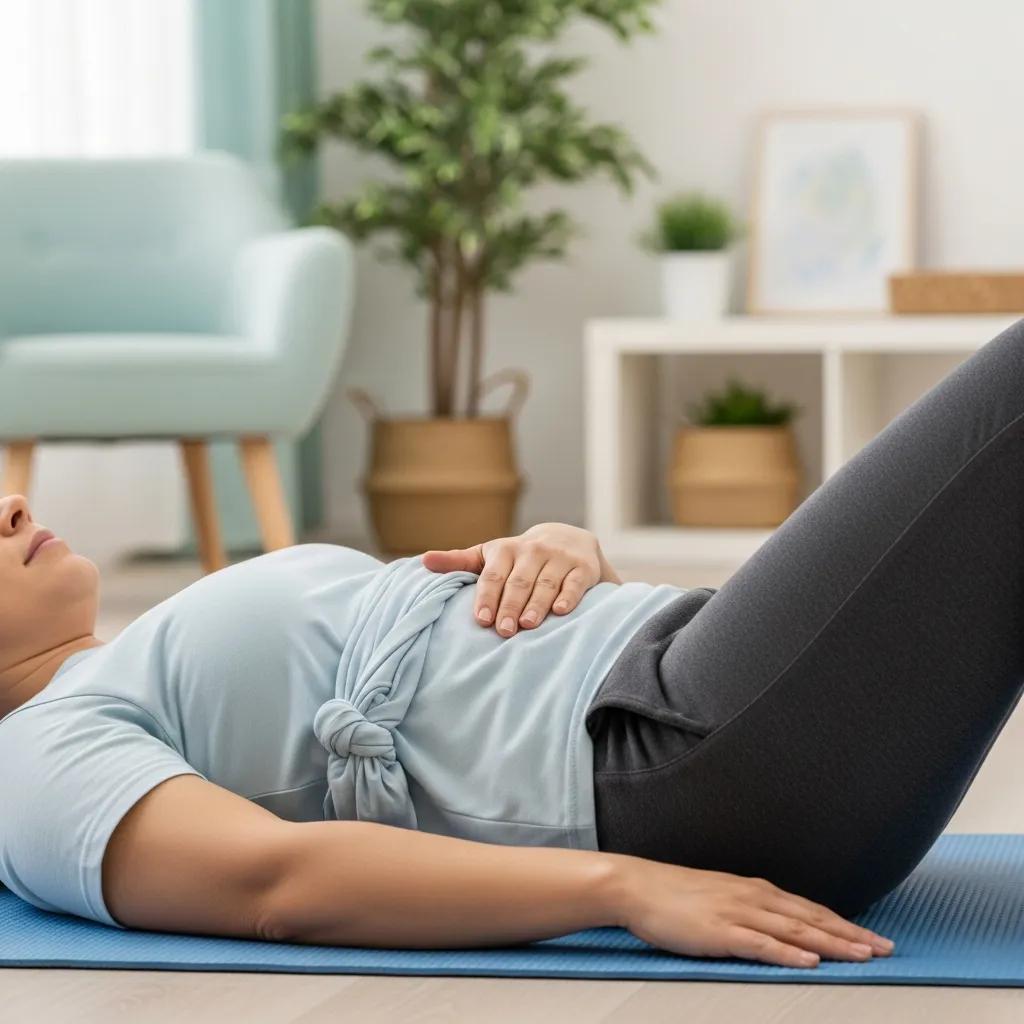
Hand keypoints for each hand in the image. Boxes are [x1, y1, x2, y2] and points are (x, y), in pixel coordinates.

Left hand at [421, 523, 619, 636]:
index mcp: (506, 549)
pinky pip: (575, 583)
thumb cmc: (519, 557)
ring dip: (537, 604)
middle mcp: (533, 551)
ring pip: (546, 582)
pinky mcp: (583, 567)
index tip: (481, 619)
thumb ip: (458, 562)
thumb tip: (423, 561)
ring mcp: (559, 558)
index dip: (487, 597)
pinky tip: (561, 611)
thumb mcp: (489, 555)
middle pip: (519, 581)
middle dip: (510, 606)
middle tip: (504, 631)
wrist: (568, 539)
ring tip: (529, 625)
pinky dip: (568, 596)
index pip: (493, 575)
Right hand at [608, 855, 893, 967]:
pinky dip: (788, 953)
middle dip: (851, 935)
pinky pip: (760, 944)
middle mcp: (753, 898)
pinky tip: (808, 962)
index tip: (872, 938)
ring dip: (831, 944)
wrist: (638, 885)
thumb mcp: (720, 896)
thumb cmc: (675, 895)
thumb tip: (777, 926)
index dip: (843, 924)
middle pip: (811, 919)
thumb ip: (749, 909)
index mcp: (754, 890)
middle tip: (885, 949)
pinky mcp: (720, 931)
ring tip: (862, 956)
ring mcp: (737, 913)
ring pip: (795, 931)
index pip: (809, 909)